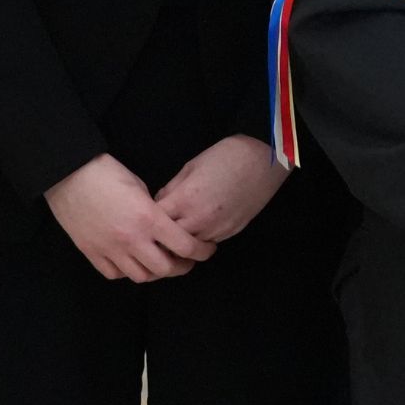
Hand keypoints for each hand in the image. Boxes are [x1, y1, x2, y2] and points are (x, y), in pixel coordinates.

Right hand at [45, 154, 213, 281]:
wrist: (68, 174)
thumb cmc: (106, 173)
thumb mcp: (140, 187)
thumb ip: (154, 211)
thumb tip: (164, 225)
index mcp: (148, 218)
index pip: (185, 246)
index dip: (202, 252)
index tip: (207, 250)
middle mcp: (131, 239)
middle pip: (165, 269)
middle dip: (181, 267)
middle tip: (186, 261)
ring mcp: (110, 249)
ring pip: (140, 276)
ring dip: (155, 272)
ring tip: (160, 263)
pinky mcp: (91, 253)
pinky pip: (114, 274)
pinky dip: (126, 272)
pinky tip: (131, 262)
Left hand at [155, 135, 288, 245]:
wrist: (262, 160)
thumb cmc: (224, 156)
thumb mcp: (190, 167)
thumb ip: (171, 189)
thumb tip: (159, 205)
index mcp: (185, 199)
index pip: (154, 221)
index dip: (146, 220)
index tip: (143, 218)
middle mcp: (199, 220)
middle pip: (168, 240)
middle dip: (160, 236)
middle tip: (154, 231)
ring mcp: (216, 229)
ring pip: (188, 247)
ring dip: (180, 241)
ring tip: (175, 232)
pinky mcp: (230, 233)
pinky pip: (206, 243)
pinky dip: (198, 239)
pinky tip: (197, 228)